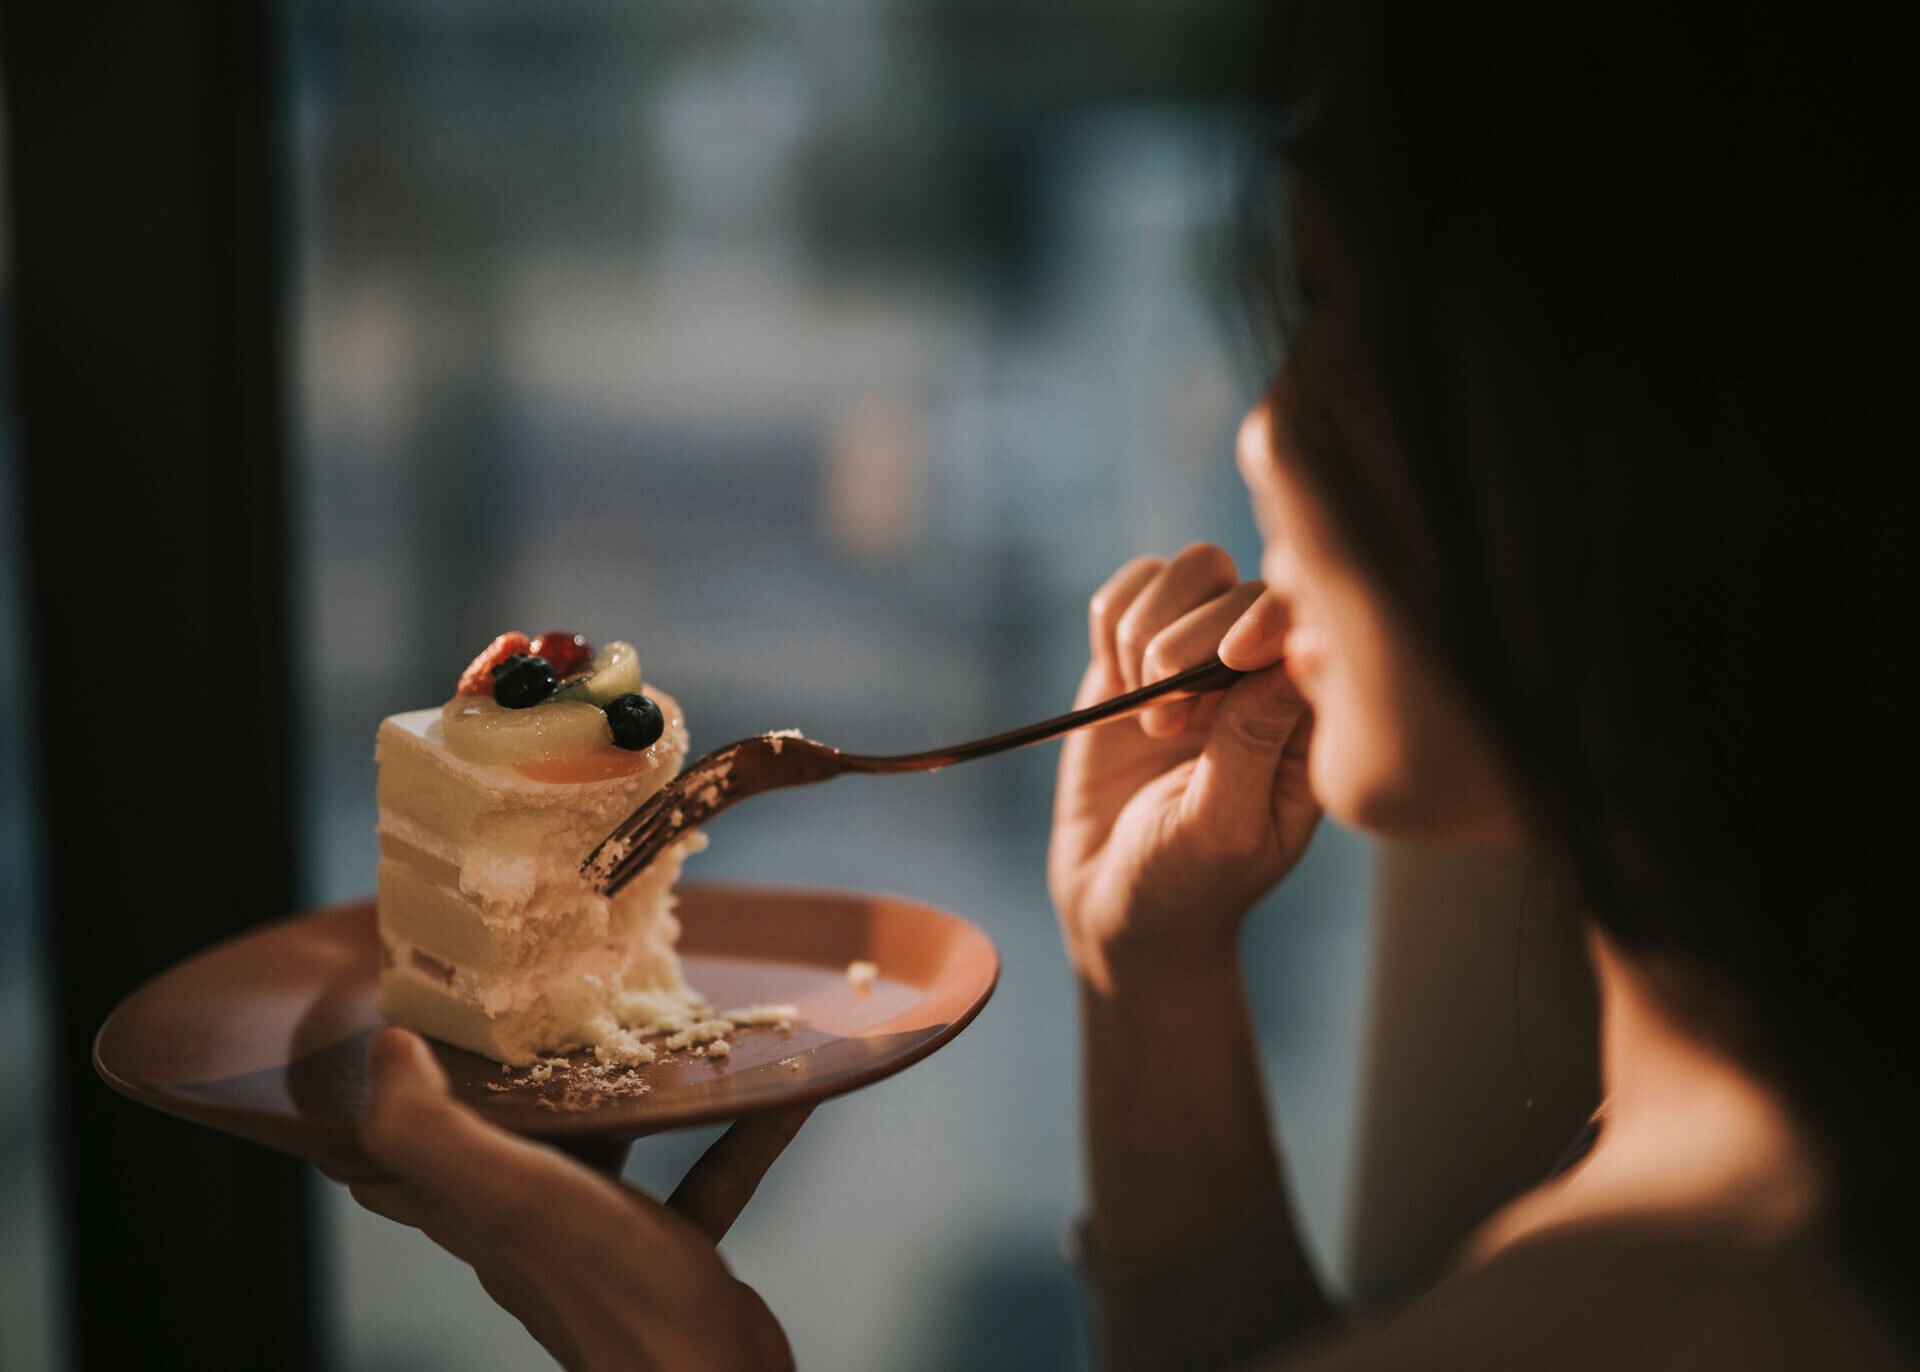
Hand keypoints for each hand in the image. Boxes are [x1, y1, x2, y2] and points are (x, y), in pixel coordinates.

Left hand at [349, 1027, 804, 1371]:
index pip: (394, 1164)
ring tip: (655, 1026)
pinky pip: (703, 1176)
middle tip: (542, 999)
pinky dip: (735, 1131)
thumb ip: (434, 1132)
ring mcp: (604, 1245)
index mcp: (478, 1215)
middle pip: (502, 1141)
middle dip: (515, 1072)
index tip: (402, 1022)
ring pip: (602, 1150)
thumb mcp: (514, 1197)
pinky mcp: (674, 1256)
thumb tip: (385, 1048)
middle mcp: (531, 1232)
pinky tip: (776, 1093)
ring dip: (625, 1091)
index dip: (383, 1101)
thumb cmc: (615, 1293)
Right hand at [1049, 543, 1318, 990]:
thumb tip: (1293, 653)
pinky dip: (1114, 621)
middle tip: (1169, 720)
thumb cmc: (1186, 886)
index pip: (1306, 622)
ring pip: (1187, 571)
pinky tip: (1115, 683)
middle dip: (1192, 641)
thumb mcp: (1224, 830)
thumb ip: (1253, 744)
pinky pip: (1128, 591)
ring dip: (1149, 630)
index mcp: (1307, 718)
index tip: (1230, 660)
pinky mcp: (1133, 656)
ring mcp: (1196, 657)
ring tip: (1145, 710)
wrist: (1114, 904)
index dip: (1266, 619)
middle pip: (1239, 585)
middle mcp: (1259, 674)